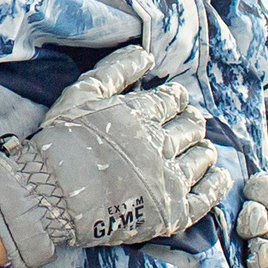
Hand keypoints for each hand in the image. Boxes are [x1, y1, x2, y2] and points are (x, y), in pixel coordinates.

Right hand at [0, 46, 229, 267]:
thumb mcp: (81, 95)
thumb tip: (146, 54)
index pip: (172, 100)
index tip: (179, 101)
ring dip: (203, 150)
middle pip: (190, 128)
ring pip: (200, 159)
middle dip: (192, 123)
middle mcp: (161, 145)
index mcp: (142, 114)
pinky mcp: (171, 213)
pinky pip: (205, 198)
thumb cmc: (60, 142)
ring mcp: (168, 180)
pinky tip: (219, 176)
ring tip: (203, 149)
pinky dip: (216, 185)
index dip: (178, 99)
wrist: (47, 195)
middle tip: (192, 124)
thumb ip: (115, 71)